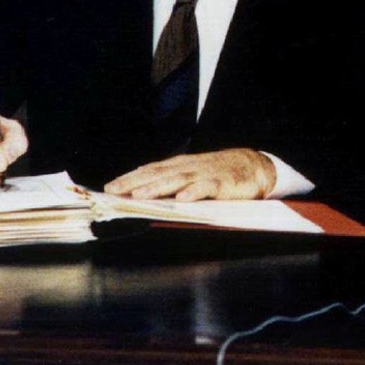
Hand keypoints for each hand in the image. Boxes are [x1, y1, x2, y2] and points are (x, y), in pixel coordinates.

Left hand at [103, 149, 276, 200]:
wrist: (255, 167)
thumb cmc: (221, 174)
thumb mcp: (194, 174)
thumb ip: (173, 181)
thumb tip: (142, 192)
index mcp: (181, 165)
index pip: (151, 170)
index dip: (130, 178)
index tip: (109, 187)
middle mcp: (189, 167)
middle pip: (158, 174)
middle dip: (135, 183)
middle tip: (115, 191)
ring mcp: (205, 174)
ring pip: (177, 180)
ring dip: (157, 187)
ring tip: (139, 196)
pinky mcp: (222, 183)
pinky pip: (206, 188)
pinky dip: (194, 192)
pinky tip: (182, 199)